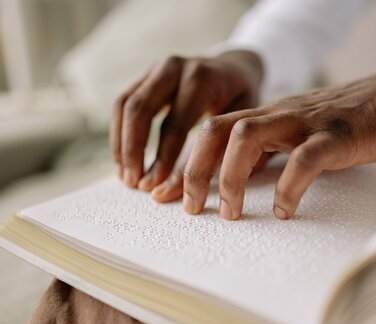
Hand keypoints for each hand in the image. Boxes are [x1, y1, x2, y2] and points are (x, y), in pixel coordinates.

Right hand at [110, 50, 262, 193]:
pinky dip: (119, 134)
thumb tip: (193, 189)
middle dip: (133, 150)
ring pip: (124, 105)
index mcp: (202, 79)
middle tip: (134, 184)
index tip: (154, 186)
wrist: (234, 68)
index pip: (175, 124)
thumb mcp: (241, 121)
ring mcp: (156, 69)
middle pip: (140, 109)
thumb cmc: (241, 100)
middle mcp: (174, 67)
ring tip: (126, 177)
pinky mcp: (144, 76)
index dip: (162, 158)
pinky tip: (123, 160)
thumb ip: (220, 150)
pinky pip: (122, 104)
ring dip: (121, 144)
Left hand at [183, 65, 375, 219]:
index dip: (185, 165)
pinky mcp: (336, 135)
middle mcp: (278, 115)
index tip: (168, 197)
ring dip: (230, 177)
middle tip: (191, 208)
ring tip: (230, 213)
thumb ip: (269, 152)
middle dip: (195, 170)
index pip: (212, 132)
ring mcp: (305, 122)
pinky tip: (284, 211)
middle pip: (217, 129)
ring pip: (248, 137)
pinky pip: (303, 159)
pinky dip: (288, 187)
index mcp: (267, 117)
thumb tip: (238, 180)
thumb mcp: (298, 136)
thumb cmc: (345, 123)